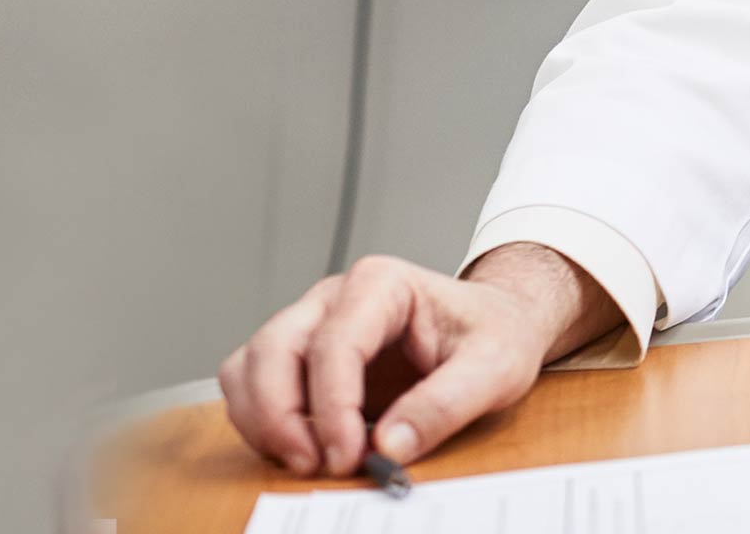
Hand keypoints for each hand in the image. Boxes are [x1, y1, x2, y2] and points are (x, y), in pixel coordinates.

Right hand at [216, 246, 600, 474]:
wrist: (499, 324)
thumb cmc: (497, 332)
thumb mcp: (496, 366)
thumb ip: (448, 404)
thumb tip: (390, 446)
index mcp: (382, 284)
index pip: (335, 343)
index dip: (332, 407)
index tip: (346, 456)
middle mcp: (334, 298)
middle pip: (273, 350)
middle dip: (281, 416)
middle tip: (315, 465)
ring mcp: (312, 325)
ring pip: (249, 366)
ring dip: (263, 420)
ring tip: (306, 461)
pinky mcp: (302, 358)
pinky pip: (252, 386)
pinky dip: (261, 422)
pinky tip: (301, 449)